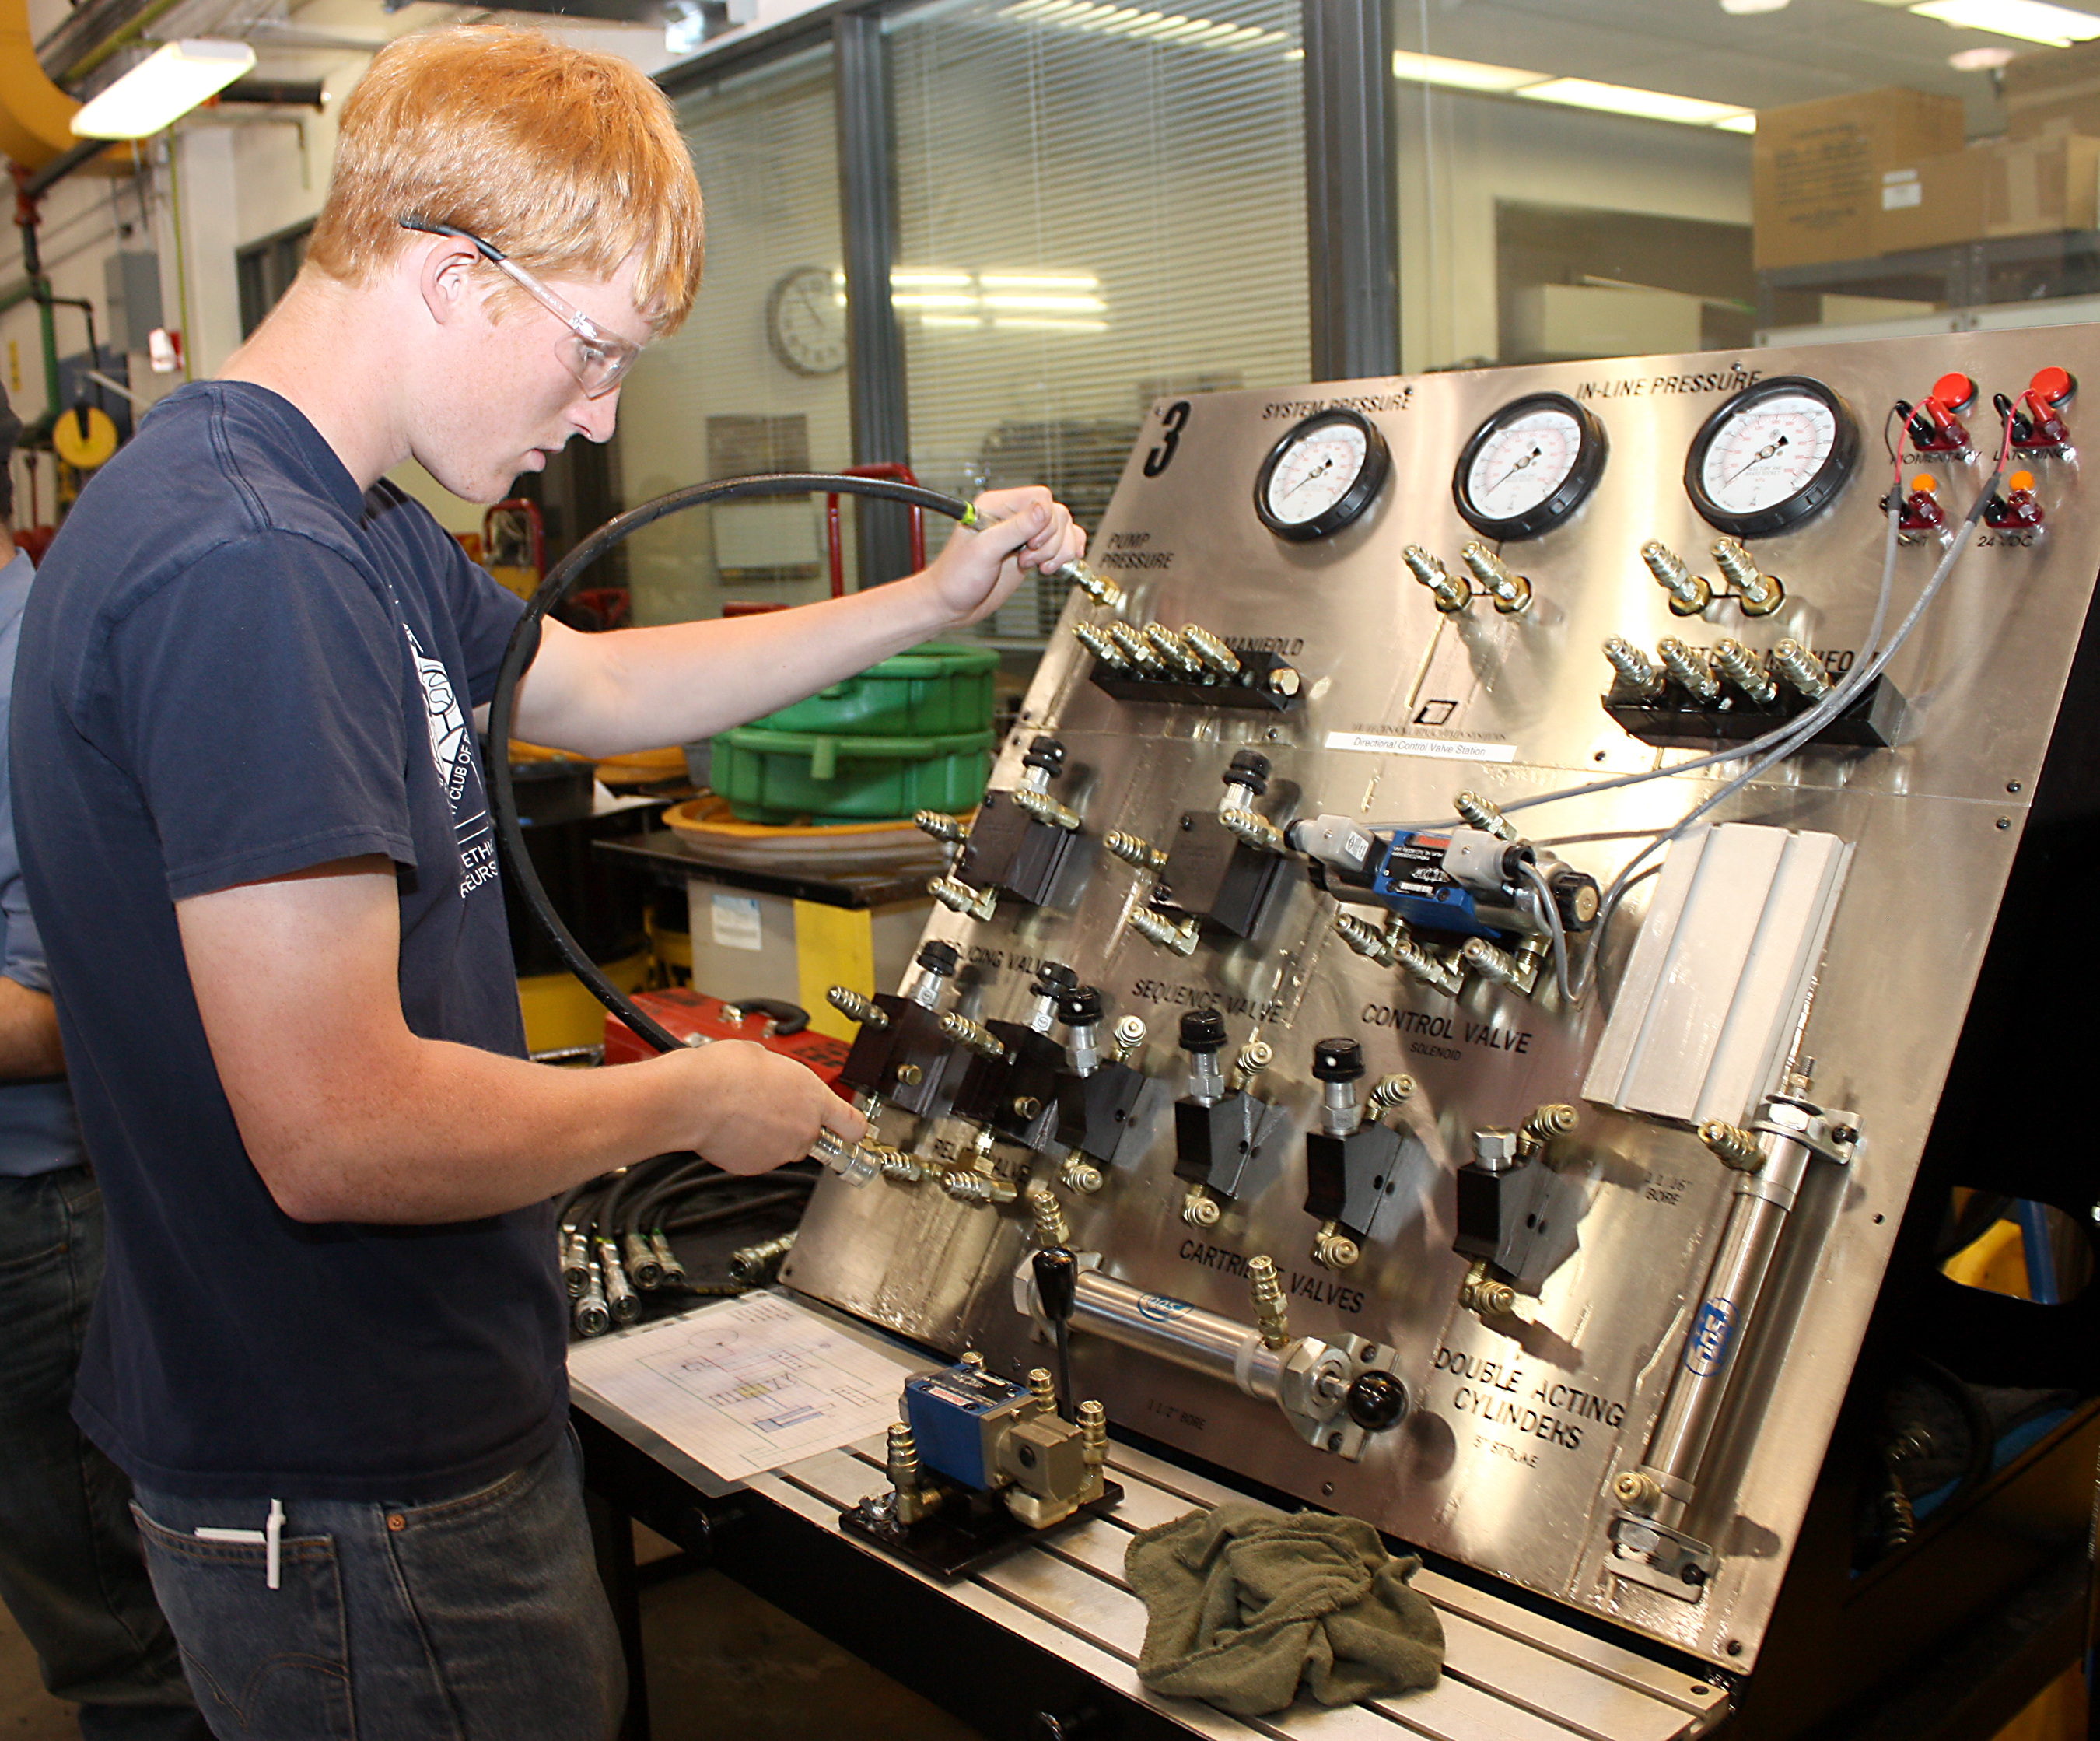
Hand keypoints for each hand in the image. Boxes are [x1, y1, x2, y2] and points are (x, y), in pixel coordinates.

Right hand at [666, 1040, 866, 1175]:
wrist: (693, 1097)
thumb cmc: (724, 1072)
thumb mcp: (765, 1057)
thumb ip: (783, 1076)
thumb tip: (776, 1079)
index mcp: (814, 1097)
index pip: (853, 1124)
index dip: (852, 1128)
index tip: (854, 1132)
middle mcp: (804, 1127)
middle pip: (811, 1133)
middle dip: (794, 1124)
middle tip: (768, 1108)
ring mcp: (781, 1150)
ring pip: (783, 1146)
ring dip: (770, 1135)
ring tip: (743, 1114)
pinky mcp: (756, 1166)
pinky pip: (758, 1157)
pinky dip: (747, 1147)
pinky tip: (731, 1128)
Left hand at [921, 485, 1086, 625]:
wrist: (951, 605)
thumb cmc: (955, 578)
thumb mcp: (985, 550)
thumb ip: (1015, 528)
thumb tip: (1043, 510)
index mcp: (996, 506)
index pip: (1040, 498)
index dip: (1043, 522)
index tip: (1029, 544)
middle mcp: (1012, 517)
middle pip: (1056, 515)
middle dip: (1050, 542)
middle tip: (1027, 559)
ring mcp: (1023, 535)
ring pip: (1063, 529)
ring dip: (1058, 551)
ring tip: (1037, 566)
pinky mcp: (1030, 552)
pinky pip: (1062, 542)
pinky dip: (1067, 552)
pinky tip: (1059, 563)